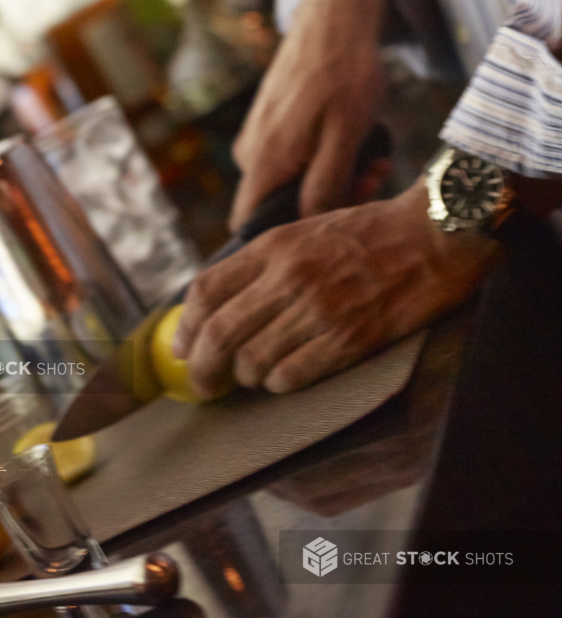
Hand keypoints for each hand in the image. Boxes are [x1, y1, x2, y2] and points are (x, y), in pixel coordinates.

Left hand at [172, 183, 500, 395]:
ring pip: (252, 362)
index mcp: (273, 247)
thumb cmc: (366, 235)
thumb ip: (259, 267)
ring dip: (246, 378)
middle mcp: (289, 277)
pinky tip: (284, 377)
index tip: (182, 349)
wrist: (435, 235)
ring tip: (254, 376)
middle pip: (219, 334)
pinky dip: (279, 383)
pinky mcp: (348, 338)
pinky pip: (291, 376)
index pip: (204, 292)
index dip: (185, 329)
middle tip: (203, 385)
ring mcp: (319, 309)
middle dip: (202, 369)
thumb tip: (213, 310)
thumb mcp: (301, 232)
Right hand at [229, 0, 387, 230]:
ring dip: (331, 177)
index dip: (281, 234)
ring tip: (372, 152)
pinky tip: (353, 137)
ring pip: (289, 181)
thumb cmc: (344, 74)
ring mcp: (256, 139)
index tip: (332, 217)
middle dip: (326, 200)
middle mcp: (250, 155)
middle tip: (374, 174)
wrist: (333, 19)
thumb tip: (308, 223)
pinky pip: (291, 159)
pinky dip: (323, 157)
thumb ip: (325, 184)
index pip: (246, 226)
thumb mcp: (346, 134)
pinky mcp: (268, 126)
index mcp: (263, 163)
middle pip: (276, 206)